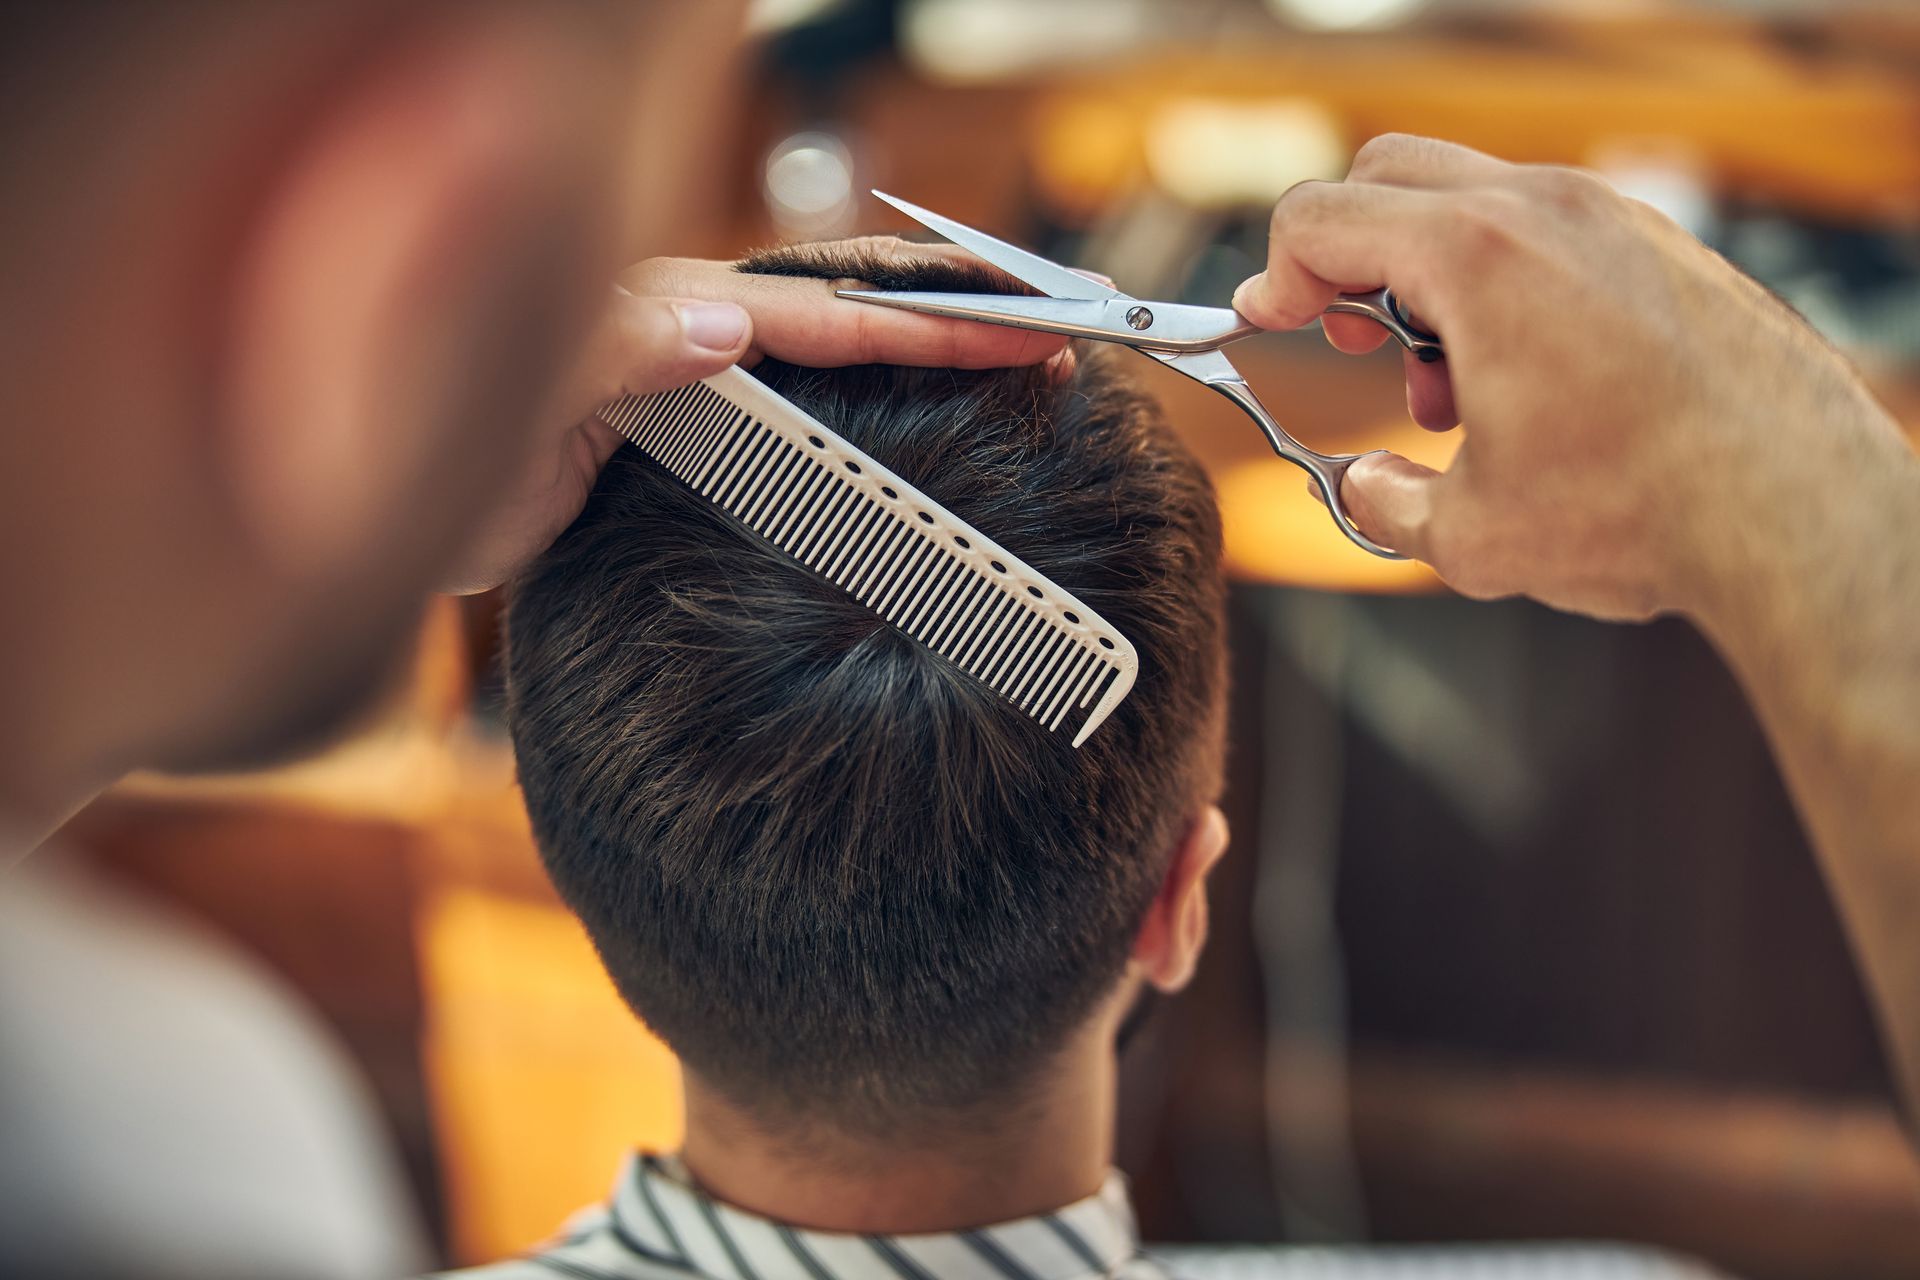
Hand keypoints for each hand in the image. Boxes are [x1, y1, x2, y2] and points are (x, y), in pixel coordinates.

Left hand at [440, 239, 1067, 592]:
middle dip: (950, 317)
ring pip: (825, 339)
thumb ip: (603, 355)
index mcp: (656, 319)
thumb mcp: (506, 418)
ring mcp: (680, 365)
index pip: (817, 315)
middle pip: (841, 308)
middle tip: (1050, 335)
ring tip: (1009, 358)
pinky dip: (862, 381)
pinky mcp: (675, 407)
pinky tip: (906, 403)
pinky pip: (791, 385)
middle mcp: (678, 326)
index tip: (1013, 336)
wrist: (362, 513)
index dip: (921, 326)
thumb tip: (727, 320)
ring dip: (916, 344)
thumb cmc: (423, 460)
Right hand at [1234, 134, 1903, 624]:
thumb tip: (1366, 490)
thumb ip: (1387, 503)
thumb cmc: (1644, 511)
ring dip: (1429, 275)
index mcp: (1477, 257)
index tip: (1271, 323)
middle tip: (1350, 337)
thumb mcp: (1473, 535)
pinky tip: (1530, 381)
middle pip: (1388, 173)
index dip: (1273, 275)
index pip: (1322, 216)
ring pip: (1472, 197)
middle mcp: (1546, 210)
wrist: (1795, 508)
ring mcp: (1614, 217)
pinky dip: (1505, 284)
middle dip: (1345, 253)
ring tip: (1452, 386)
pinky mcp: (1662, 247)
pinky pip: (1547, 229)